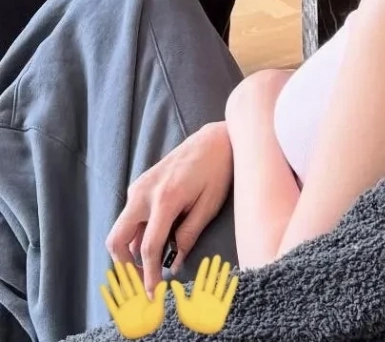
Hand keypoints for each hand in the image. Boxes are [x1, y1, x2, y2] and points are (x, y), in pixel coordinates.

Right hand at [100, 261, 166, 338]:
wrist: (144, 335)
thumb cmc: (152, 324)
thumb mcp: (158, 308)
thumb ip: (159, 295)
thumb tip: (164, 283)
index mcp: (142, 296)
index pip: (136, 281)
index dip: (133, 271)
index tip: (129, 263)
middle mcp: (133, 300)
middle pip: (126, 283)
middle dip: (122, 273)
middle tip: (117, 262)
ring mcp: (125, 307)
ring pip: (118, 291)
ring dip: (113, 282)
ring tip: (108, 272)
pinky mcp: (119, 315)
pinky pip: (111, 304)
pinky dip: (106, 296)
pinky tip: (103, 288)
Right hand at [106, 122, 232, 296]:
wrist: (215, 138)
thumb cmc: (218, 170)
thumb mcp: (209, 205)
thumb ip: (188, 236)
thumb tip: (172, 264)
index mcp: (166, 199)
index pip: (148, 247)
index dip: (148, 275)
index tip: (151, 294)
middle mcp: (144, 193)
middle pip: (117, 240)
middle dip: (125, 265)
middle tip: (144, 278)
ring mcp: (139, 186)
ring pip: (122, 228)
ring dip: (132, 249)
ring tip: (156, 259)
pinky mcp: (141, 183)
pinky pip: (131, 215)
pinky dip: (137, 232)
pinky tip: (158, 237)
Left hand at [171, 255, 237, 334]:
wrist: (198, 335)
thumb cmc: (190, 321)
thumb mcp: (182, 306)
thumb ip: (179, 293)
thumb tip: (172, 281)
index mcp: (197, 295)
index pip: (201, 279)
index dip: (204, 269)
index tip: (207, 259)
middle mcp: (207, 296)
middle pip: (212, 279)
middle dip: (214, 268)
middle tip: (217, 257)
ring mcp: (215, 301)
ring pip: (220, 285)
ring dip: (224, 275)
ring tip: (226, 264)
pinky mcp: (223, 308)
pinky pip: (228, 295)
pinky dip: (232, 287)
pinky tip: (234, 278)